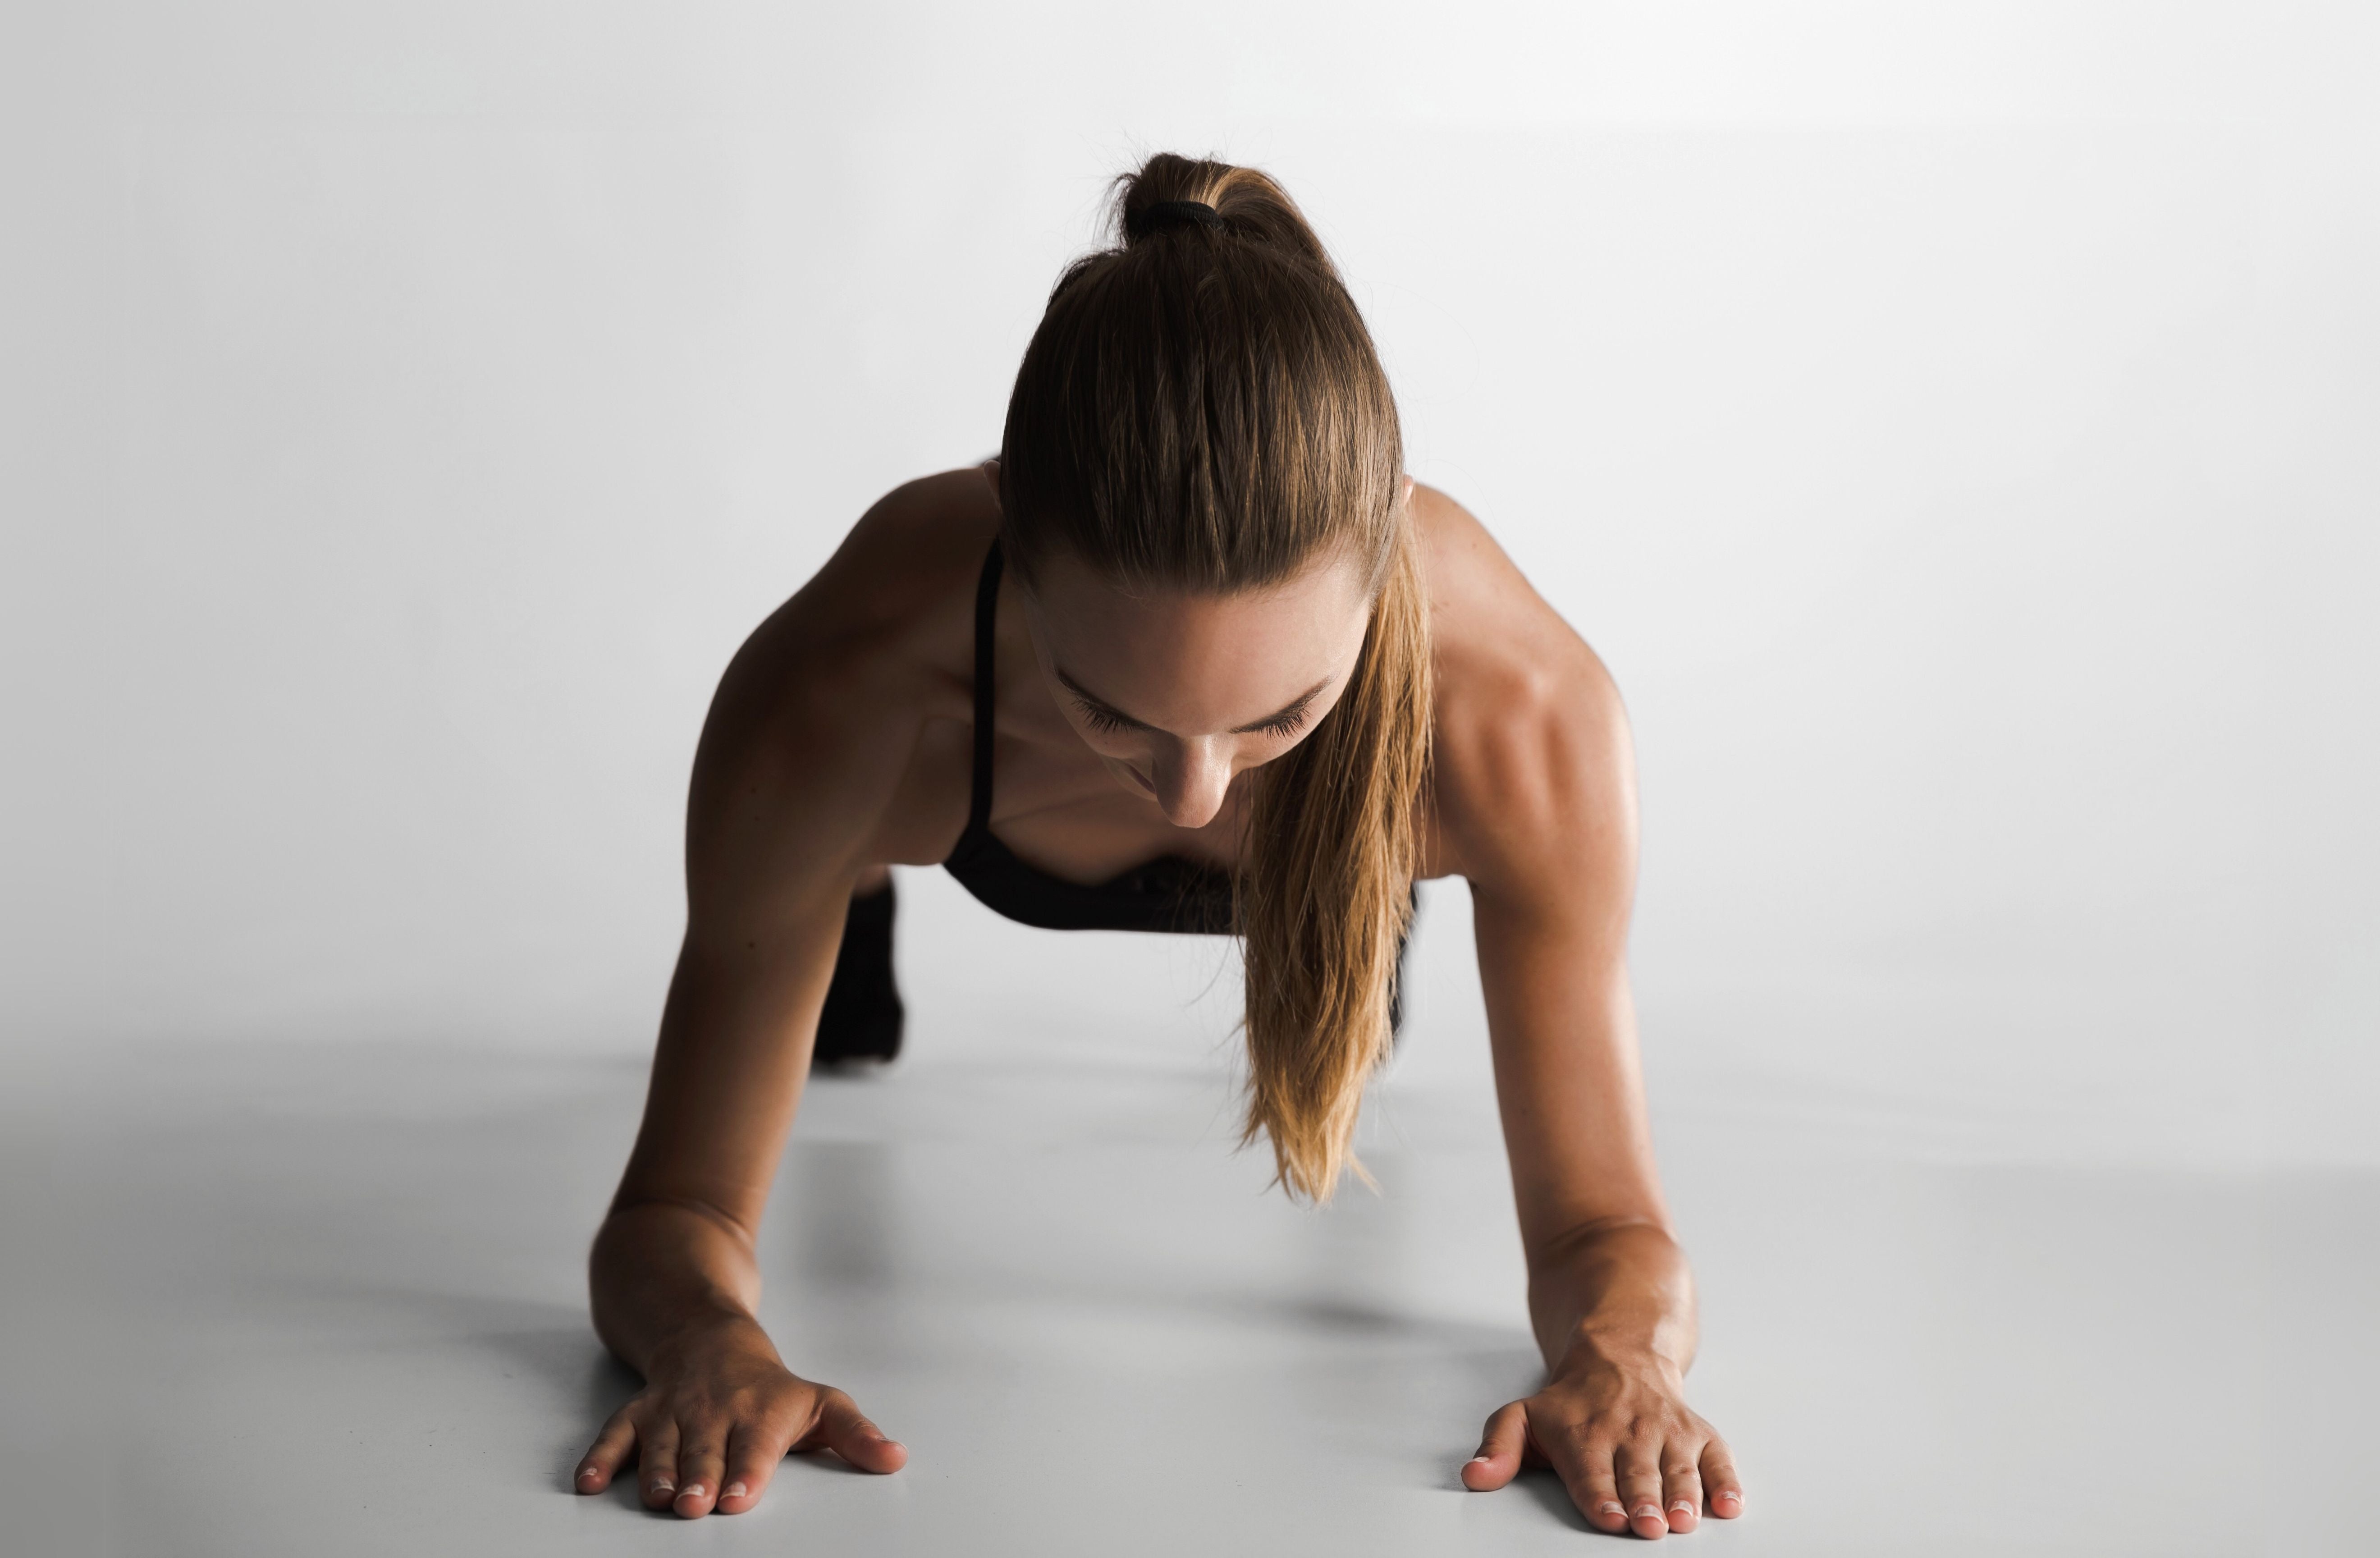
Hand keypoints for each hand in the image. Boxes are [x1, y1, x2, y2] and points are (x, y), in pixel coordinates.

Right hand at [573, 1318, 906, 1517]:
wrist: (711, 1338)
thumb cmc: (772, 1387)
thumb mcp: (822, 1404)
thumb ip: (856, 1435)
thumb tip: (896, 1458)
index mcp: (760, 1413)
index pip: (754, 1446)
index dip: (747, 1472)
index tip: (739, 1497)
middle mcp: (714, 1412)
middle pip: (705, 1449)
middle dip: (700, 1477)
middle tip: (694, 1506)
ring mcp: (673, 1413)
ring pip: (661, 1445)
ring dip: (657, 1472)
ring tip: (657, 1499)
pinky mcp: (639, 1415)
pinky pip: (615, 1434)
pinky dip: (600, 1457)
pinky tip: (587, 1484)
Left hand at [1459, 1342, 1741, 1538]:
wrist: (1620, 1353)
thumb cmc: (1570, 1402)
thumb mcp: (1523, 1415)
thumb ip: (1498, 1447)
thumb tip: (1474, 1477)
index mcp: (1584, 1434)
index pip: (1591, 1471)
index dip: (1600, 1496)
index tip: (1609, 1518)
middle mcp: (1628, 1432)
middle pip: (1637, 1473)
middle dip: (1643, 1501)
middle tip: (1648, 1527)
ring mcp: (1666, 1431)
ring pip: (1677, 1466)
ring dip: (1683, 1494)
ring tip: (1683, 1519)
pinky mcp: (1697, 1432)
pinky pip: (1716, 1456)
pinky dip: (1725, 1480)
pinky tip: (1729, 1503)